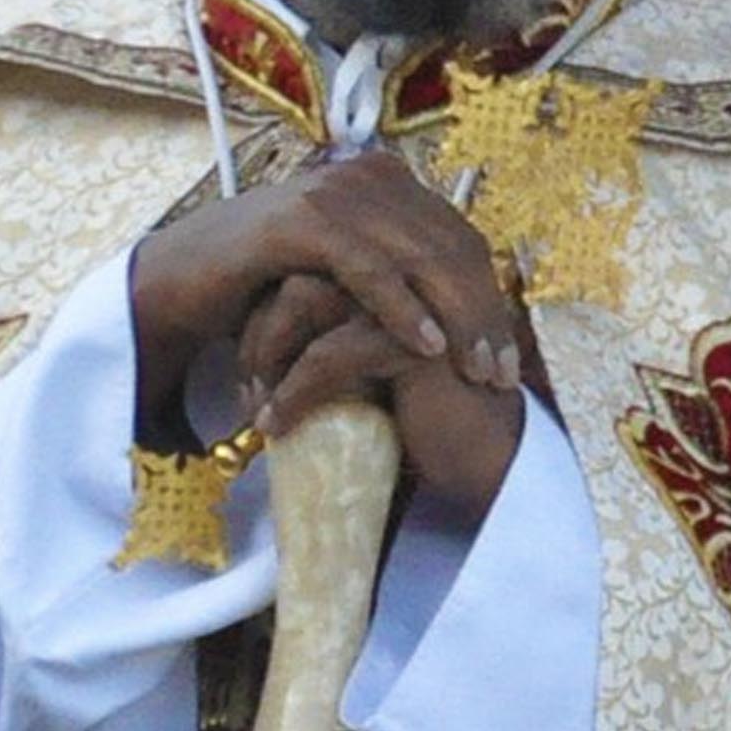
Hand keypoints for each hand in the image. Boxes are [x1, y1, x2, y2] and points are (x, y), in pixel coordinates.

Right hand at [132, 153, 525, 433]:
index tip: (510, 358)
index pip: (463, 240)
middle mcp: (369, 176)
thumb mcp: (349, 274)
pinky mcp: (301, 221)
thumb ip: (402, 270)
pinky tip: (427, 346)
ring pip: (421, 258)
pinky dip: (402, 308)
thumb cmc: (271, 285)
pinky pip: (369, 269)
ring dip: (456, 319)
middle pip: (452, 248)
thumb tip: (476, 302)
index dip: (492, 298)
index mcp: (389, 181)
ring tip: (474, 369)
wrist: (185, 280)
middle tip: (502, 373)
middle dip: (484, 315)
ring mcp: (335, 192)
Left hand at [234, 274, 528, 522]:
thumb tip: (255, 346)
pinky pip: (327, 354)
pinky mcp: (412, 342)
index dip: (263, 320)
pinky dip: (292, 391)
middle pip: (295, 277)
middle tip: (244, 394)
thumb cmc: (425, 419)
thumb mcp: (365, 374)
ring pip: (302, 303)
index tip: (248, 378)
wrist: (486, 459)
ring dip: (266, 353)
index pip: (303, 270)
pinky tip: (277, 425)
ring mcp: (409, 303)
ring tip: (255, 406)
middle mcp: (402, 276)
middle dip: (256, 336)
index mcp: (392, 275)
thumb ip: (330, 341)